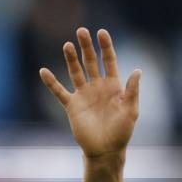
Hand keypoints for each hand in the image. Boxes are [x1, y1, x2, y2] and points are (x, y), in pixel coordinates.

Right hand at [39, 28, 140, 158]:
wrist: (106, 150)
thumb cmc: (122, 132)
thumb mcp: (131, 111)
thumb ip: (132, 91)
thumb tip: (138, 71)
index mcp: (113, 86)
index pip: (109, 61)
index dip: (106, 46)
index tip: (102, 32)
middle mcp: (97, 87)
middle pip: (90, 62)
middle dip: (86, 46)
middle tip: (81, 31)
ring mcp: (84, 95)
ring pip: (75, 72)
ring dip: (71, 59)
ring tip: (67, 45)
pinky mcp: (72, 106)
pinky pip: (59, 92)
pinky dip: (51, 83)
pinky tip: (43, 71)